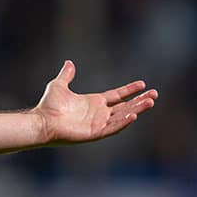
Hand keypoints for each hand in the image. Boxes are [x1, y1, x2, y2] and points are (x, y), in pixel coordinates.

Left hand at [35, 61, 155, 143]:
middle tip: (155, 94)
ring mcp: (98, 124)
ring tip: (150, 102)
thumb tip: (69, 62)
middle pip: (124, 106)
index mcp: (93, 102)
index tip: (143, 84)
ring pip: (122, 116)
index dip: (129, 90)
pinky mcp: (95, 133)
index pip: (116, 95)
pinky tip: (133, 114)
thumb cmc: (48, 106)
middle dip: (139, 101)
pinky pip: (112, 128)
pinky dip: (123, 122)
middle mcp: (98, 113)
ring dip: (137, 109)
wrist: (41, 121)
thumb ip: (66, 75)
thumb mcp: (58, 86)